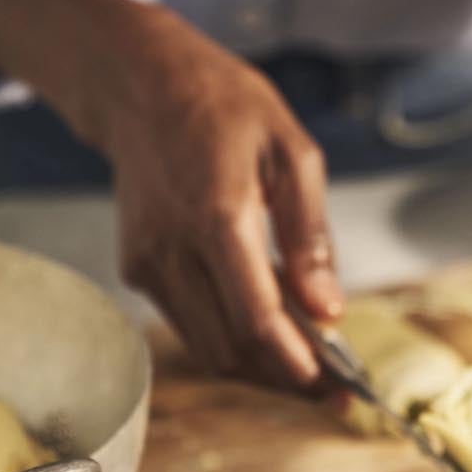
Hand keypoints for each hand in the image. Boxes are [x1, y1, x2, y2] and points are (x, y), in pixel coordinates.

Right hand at [0, 0, 338, 388]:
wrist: (140, 84)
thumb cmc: (224, 107)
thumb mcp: (292, 152)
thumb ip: (311, 236)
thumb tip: (328, 310)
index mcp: (218, 214)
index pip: (255, 317)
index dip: (296, 363)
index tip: (336, 387)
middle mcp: (173, 247)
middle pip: (231, 348)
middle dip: (285, 377)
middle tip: (334, 385)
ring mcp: (147, 261)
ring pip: (207, 347)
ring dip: (258, 365)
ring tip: (308, 358)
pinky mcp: (135, 269)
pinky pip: (188, 325)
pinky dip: (230, 337)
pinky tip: (267, 321)